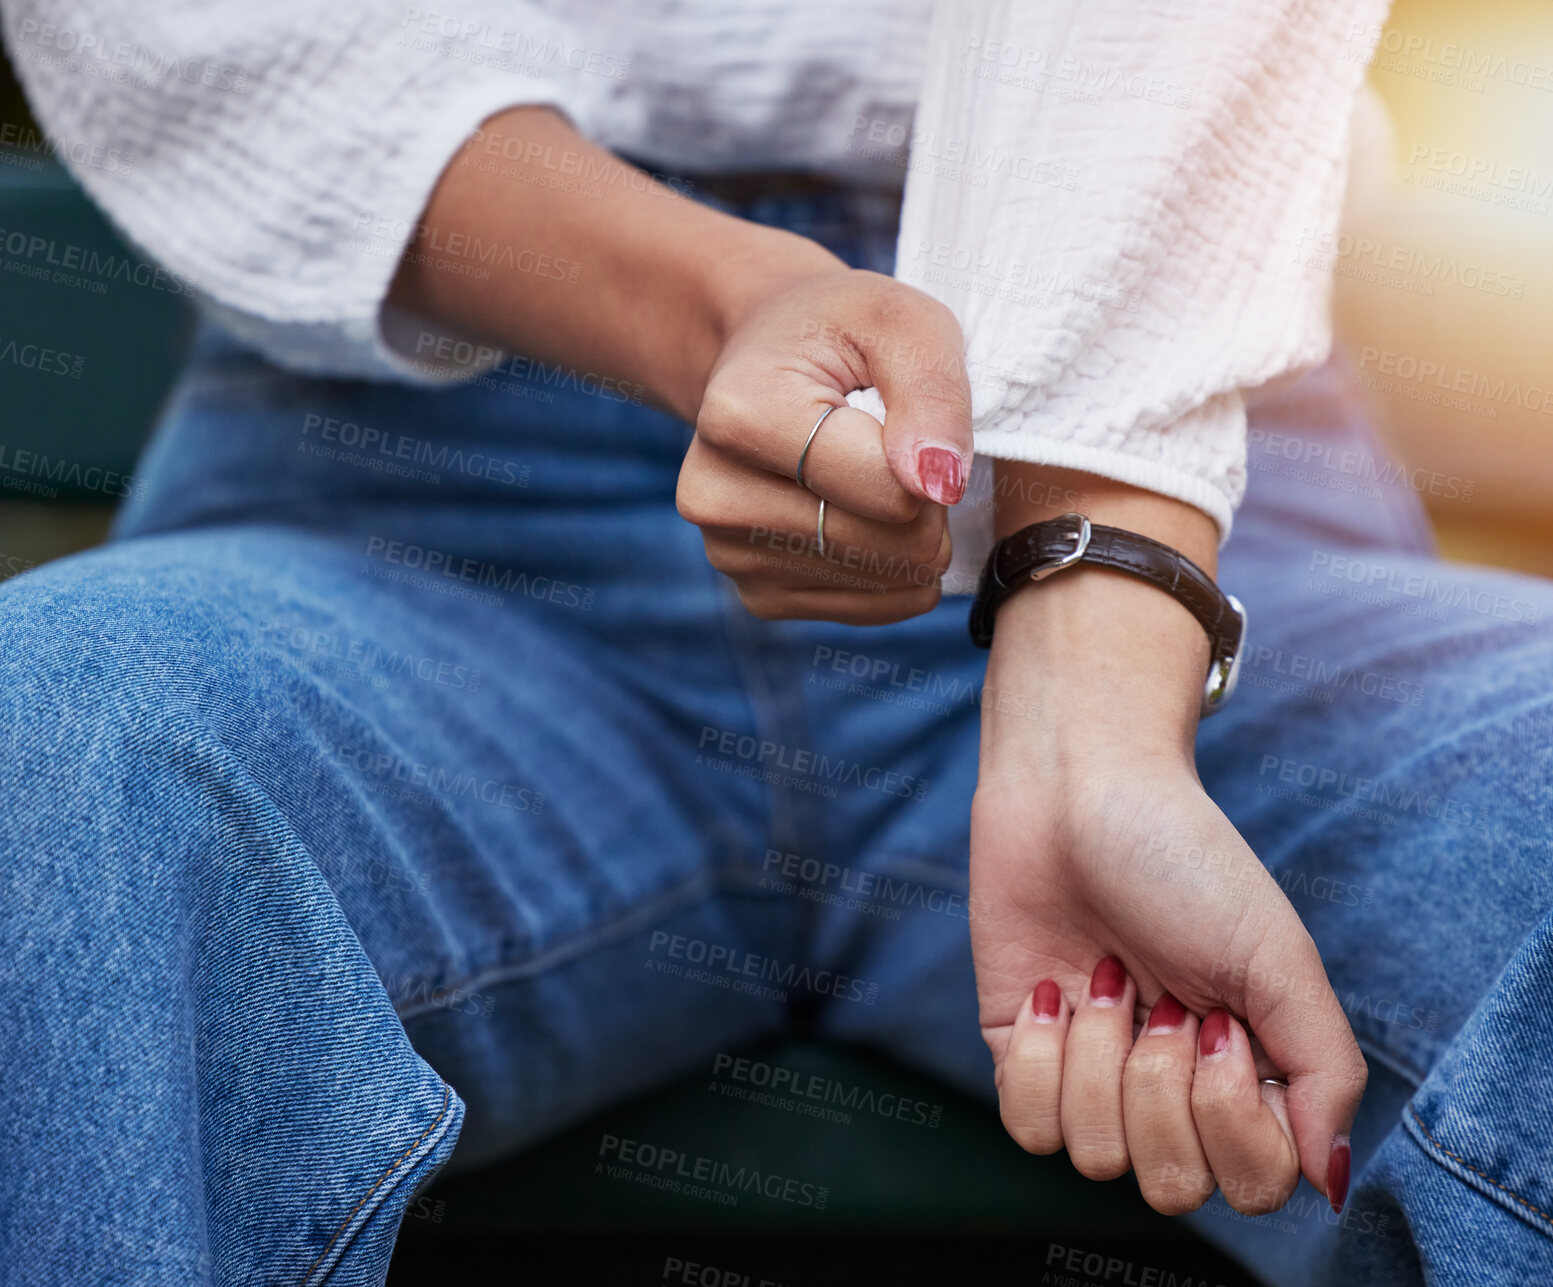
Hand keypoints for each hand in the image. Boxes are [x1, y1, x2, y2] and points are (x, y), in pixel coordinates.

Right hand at [677, 268, 972, 623]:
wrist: (769, 360)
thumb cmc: (841, 333)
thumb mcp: (900, 322)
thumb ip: (932, 390)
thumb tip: (939, 485)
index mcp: (739, 416)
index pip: (888, 490)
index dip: (931, 459)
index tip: (906, 414)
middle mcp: (713, 498)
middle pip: (891, 546)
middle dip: (926, 501)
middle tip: (897, 446)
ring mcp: (729, 556)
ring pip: (890, 582)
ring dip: (913, 533)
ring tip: (873, 473)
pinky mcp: (759, 597)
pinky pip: (877, 607)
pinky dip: (895, 567)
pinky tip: (866, 514)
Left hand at [972, 468, 1366, 1215]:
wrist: (1077, 790)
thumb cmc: (1185, 861)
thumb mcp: (1279, 959)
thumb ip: (1326, 1075)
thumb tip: (1327, 1185)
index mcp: (1247, 1072)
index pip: (1255, 1186)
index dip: (1232, 1122)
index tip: (1217, 1025)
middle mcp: (1172, 1088)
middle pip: (1174, 1186)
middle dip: (1160, 1086)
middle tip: (1157, 995)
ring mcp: (1094, 1074)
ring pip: (1097, 1160)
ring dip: (1100, 1060)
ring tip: (1105, 977)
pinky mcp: (1022, 1054)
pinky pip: (1028, 1129)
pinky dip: (1039, 1060)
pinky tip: (1050, 990)